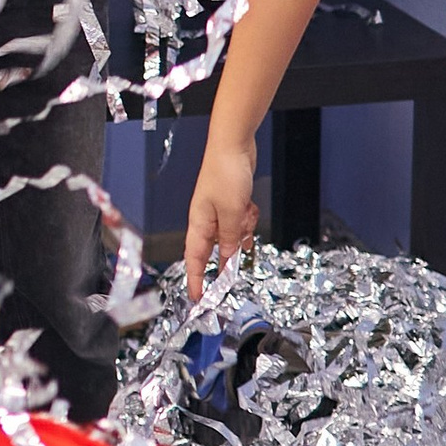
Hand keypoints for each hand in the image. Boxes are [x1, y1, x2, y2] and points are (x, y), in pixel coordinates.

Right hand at [183, 136, 259, 299]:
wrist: (233, 147)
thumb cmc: (225, 174)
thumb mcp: (231, 211)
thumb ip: (229, 237)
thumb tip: (229, 257)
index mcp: (198, 223)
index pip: (194, 259)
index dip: (196, 280)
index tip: (198, 298)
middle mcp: (206, 220)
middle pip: (219, 248)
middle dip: (233, 245)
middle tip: (241, 232)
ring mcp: (219, 213)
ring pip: (233, 235)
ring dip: (243, 228)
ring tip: (246, 210)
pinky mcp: (230, 205)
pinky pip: (240, 223)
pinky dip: (247, 219)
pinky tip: (250, 210)